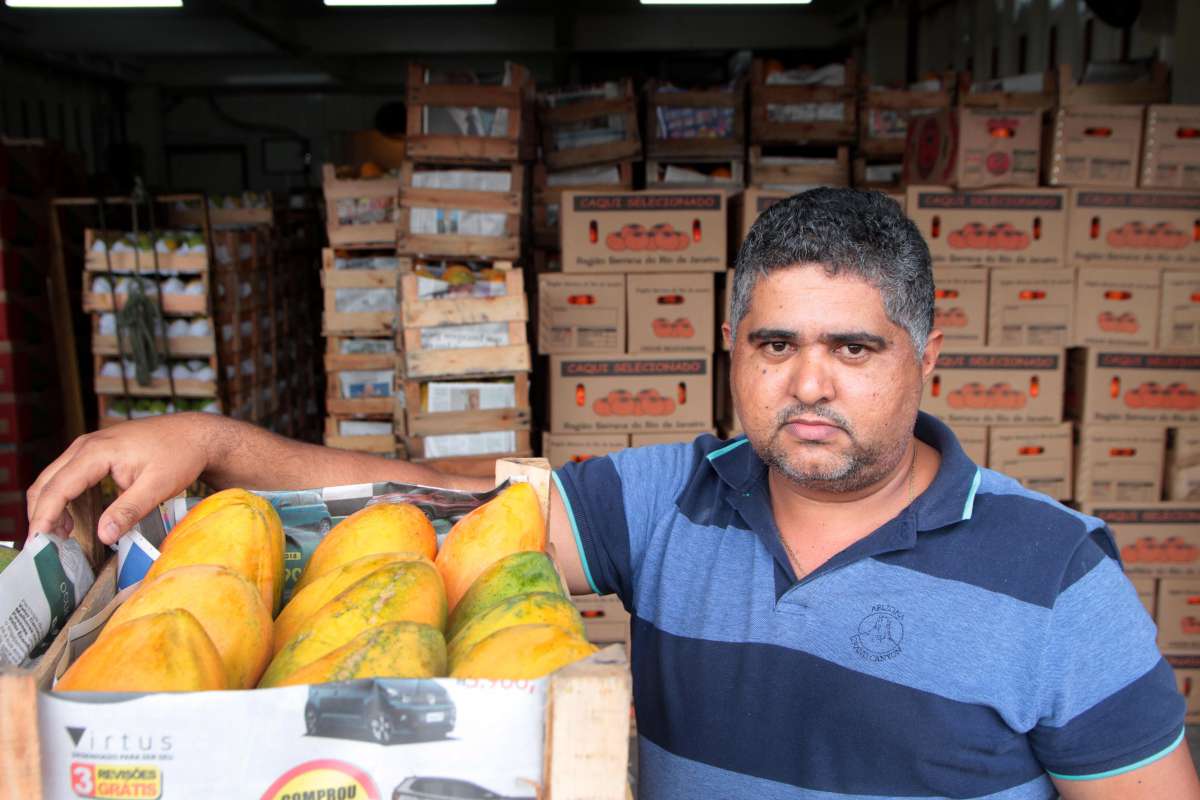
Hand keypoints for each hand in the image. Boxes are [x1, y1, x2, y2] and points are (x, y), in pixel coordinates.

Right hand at [27, 413, 220, 544]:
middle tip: (44, 547)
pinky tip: (71, 519)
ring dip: (49, 507)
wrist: (196, 434)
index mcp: (96, 452)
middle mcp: (86, 445)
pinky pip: (67, 474)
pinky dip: (61, 497)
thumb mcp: (158, 486)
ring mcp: (89, 446)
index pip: (57, 488)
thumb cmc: (180, 455)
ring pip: (53, 478)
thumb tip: (103, 535)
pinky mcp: (95, 452)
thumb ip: (129, 510)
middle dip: (40, 515)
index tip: (37, 543)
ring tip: (59, 537)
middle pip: (46, 482)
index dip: (44, 517)